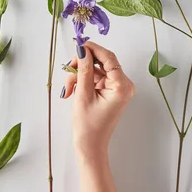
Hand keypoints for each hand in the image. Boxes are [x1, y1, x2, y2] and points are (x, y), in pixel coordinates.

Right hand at [61, 41, 134, 162]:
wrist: (90, 146)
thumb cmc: (88, 125)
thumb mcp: (83, 94)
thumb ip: (83, 69)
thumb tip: (82, 49)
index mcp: (122, 85)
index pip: (109, 58)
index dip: (93, 49)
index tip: (78, 45)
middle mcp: (124, 84)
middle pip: (102, 62)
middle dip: (83, 64)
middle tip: (67, 69)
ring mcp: (118, 87)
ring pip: (97, 69)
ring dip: (80, 74)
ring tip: (68, 88)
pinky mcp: (111, 90)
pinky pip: (97, 78)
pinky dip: (84, 80)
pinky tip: (73, 90)